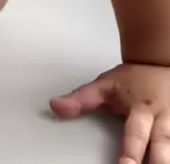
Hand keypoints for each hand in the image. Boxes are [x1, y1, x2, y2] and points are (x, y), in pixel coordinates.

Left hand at [50, 63, 169, 163]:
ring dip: (166, 159)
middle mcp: (162, 119)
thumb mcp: (105, 85)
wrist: (158, 61)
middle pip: (163, 148)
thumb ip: (81, 99)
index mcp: (141, 109)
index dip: (130, 156)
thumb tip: (55, 106)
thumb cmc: (133, 79)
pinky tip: (166, 160)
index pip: (135, 136)